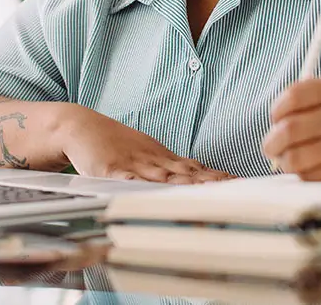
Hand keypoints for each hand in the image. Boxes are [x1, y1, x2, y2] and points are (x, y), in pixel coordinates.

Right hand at [56, 105, 233, 183]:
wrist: (81, 126)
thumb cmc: (113, 143)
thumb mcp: (146, 153)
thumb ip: (171, 167)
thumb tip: (200, 174)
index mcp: (162, 159)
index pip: (197, 170)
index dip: (218, 178)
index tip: (240, 185)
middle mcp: (153, 162)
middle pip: (187, 175)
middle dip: (210, 185)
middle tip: (233, 192)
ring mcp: (133, 166)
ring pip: (164, 178)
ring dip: (187, 187)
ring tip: (208, 194)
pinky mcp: (111, 171)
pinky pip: (129, 181)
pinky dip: (144, 188)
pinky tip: (156, 194)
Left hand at [260, 78, 320, 180]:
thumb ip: (306, 98)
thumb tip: (272, 124)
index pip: (294, 96)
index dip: (276, 109)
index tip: (275, 118)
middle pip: (290, 129)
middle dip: (271, 141)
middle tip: (270, 146)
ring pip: (297, 158)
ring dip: (284, 161)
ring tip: (287, 159)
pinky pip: (311, 176)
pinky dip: (301, 174)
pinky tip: (307, 168)